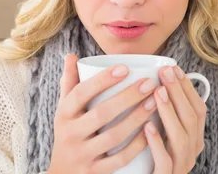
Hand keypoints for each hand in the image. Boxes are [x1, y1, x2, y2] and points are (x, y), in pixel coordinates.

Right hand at [48, 54, 158, 173]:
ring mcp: (83, 155)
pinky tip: (151, 130)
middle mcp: (70, 135)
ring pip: (113, 136)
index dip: (102, 80)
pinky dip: (137, 145)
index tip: (125, 67)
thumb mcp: (64, 110)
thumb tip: (72, 55)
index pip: (80, 93)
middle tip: (149, 83)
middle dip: (127, 97)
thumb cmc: (69, 134)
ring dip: (135, 118)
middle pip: (101, 114)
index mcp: (64, 114)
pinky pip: (120, 159)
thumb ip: (70, 83)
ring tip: (154, 102)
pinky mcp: (95, 173)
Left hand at [142, 65, 206, 173]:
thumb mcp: (164, 135)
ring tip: (157, 92)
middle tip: (165, 72)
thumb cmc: (151, 161)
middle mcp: (191, 152)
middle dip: (179, 92)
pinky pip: (164, 161)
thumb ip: (166, 115)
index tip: (174, 68)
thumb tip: (157, 83)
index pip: (198, 110)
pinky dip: (157, 142)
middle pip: (191, 119)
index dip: (187, 88)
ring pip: (181, 138)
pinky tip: (147, 126)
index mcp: (194, 140)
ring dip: (169, 112)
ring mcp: (180, 166)